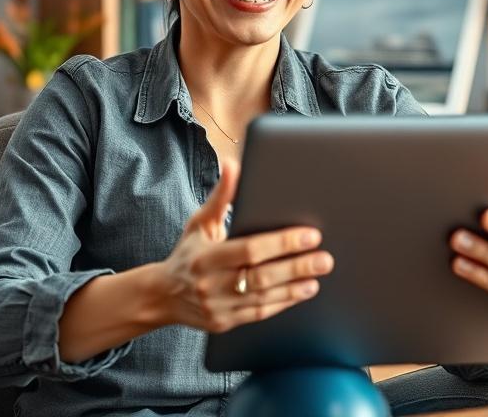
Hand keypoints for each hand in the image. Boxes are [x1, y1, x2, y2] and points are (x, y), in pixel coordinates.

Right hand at [158, 163, 333, 332]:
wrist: (163, 295)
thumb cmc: (187, 253)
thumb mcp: (200, 222)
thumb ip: (221, 196)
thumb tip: (233, 165)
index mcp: (205, 256)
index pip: (249, 249)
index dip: (281, 243)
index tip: (310, 235)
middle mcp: (211, 284)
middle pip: (261, 276)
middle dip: (296, 267)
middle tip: (324, 258)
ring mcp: (218, 307)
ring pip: (264, 298)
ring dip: (295, 287)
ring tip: (318, 274)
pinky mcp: (224, 323)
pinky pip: (259, 313)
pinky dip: (283, 302)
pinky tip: (302, 292)